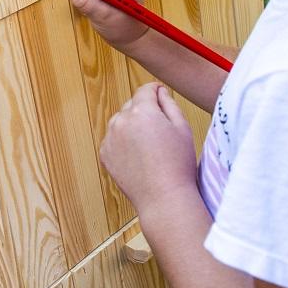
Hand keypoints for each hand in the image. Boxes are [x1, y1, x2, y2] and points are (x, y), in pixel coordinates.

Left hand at [100, 84, 197, 212]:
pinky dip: (123, 142)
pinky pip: (113, 139)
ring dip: (132, 125)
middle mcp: (121, 121)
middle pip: (132, 105)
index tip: (161, 95)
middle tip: (161, 129)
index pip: (145, 90)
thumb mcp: (182, 128)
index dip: (156, 91)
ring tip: (149, 145)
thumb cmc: (177, 164)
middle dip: (145, 110)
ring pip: (121, 121)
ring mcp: (110, 138)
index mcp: (142, 111)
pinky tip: (139, 156)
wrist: (163, 197)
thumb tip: (159, 91)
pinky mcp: (105, 154)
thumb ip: (169, 103)